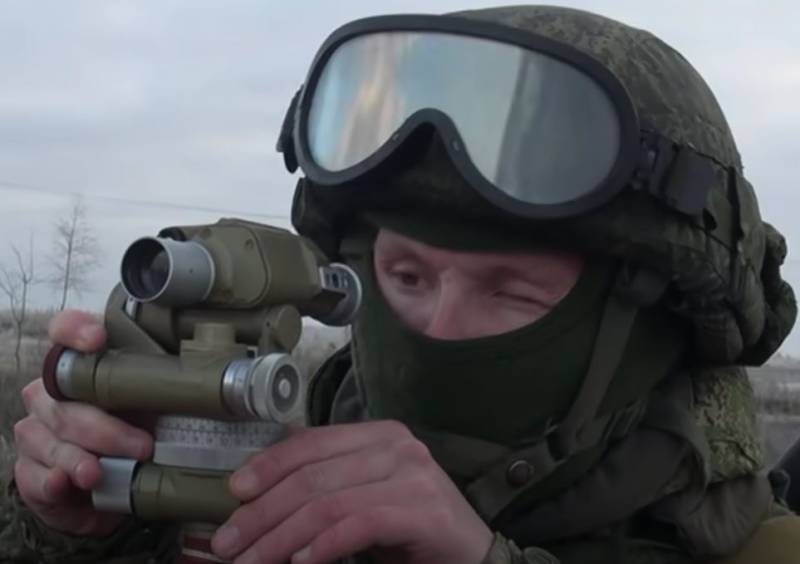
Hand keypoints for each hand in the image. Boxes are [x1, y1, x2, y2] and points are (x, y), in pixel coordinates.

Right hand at [13, 309, 153, 535]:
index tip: (98, 338)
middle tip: (143, 446)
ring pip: (48, 439)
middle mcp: (51, 393)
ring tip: (98, 473)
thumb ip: (167, 390)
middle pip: (63, 400)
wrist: (115, 487)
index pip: (66, 330)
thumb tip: (201, 388)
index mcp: (81, 366)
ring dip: (77, 458)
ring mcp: (36, 431)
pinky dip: (48, 481)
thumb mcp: (158, 407)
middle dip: (104, 427)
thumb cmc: (139, 432)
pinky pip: (31, 474)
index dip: (77, 330)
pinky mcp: (30, 471)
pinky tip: (62, 483)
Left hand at [211, 420, 492, 563]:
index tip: (234, 495)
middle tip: (228, 544)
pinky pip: (359, 524)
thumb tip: (255, 493)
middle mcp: (396, 445)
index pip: (310, 442)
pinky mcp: (424, 511)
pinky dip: (323, 545)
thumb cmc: (410, 528)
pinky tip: (300, 562)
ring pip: (328, 503)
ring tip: (252, 561)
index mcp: (378, 434)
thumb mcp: (362, 496)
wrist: (471, 555)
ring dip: (280, 538)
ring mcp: (413, 475)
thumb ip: (326, 485)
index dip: (267, 467)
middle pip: (312, 477)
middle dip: (262, 514)